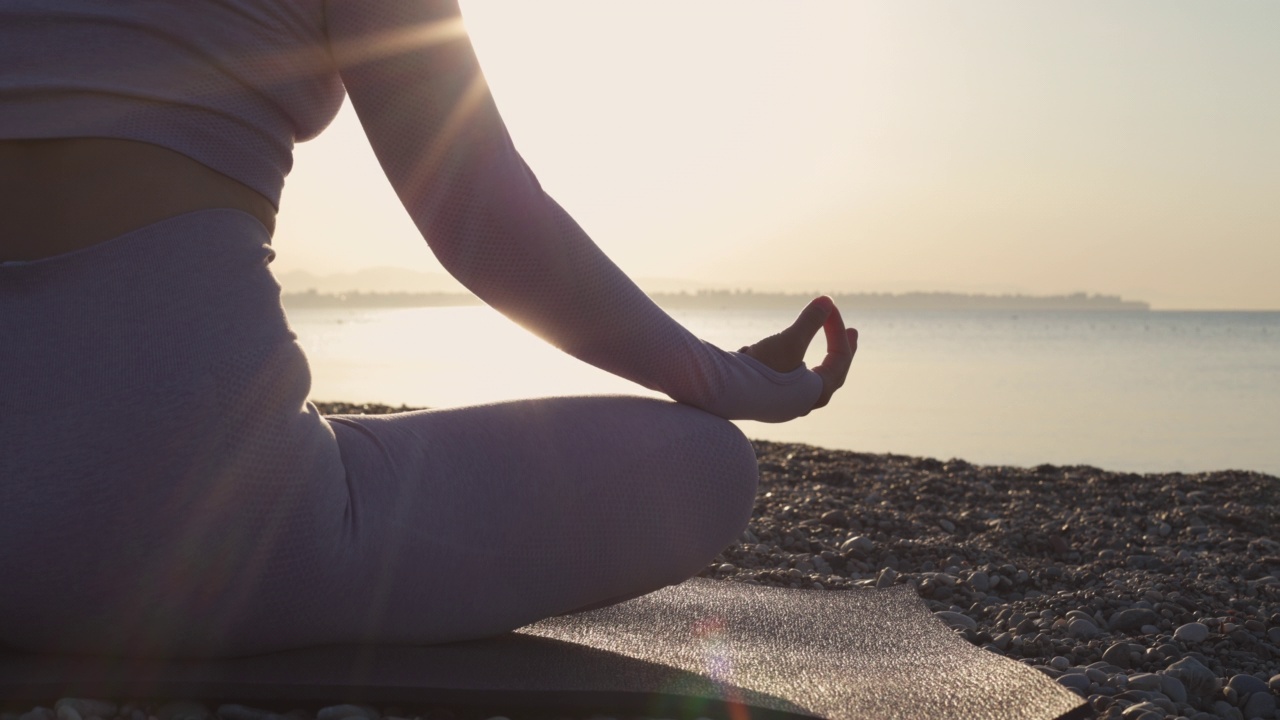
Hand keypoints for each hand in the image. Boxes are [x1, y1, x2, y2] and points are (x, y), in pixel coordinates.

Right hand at [739, 296, 857, 410]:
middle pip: (832, 374)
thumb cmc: (760, 370)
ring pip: (811, 379)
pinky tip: (789, 360)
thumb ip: (810, 321)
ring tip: (825, 350)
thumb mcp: (789, 341)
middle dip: (842, 350)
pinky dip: (797, 367)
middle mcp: (804, 403)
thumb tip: (827, 300)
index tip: (828, 306)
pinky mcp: (768, 402)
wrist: (722, 394)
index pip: (839, 357)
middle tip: (852, 333)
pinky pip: (791, 382)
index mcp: (817, 392)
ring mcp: (786, 405)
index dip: (837, 328)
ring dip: (820, 361)